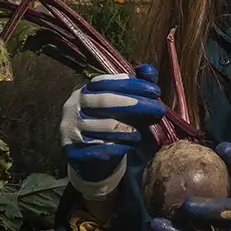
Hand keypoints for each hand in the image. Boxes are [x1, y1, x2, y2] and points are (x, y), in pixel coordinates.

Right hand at [60, 64, 165, 200]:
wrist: (96, 160)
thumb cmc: (115, 125)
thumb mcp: (128, 103)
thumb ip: (138, 85)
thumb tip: (148, 69)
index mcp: (86, 90)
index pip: (108, 82)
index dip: (133, 85)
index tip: (156, 91)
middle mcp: (73, 105)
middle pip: (107, 101)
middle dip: (137, 104)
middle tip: (160, 110)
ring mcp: (70, 128)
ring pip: (107, 126)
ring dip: (130, 130)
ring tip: (140, 134)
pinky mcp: (72, 151)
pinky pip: (102, 148)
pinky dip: (120, 147)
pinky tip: (129, 147)